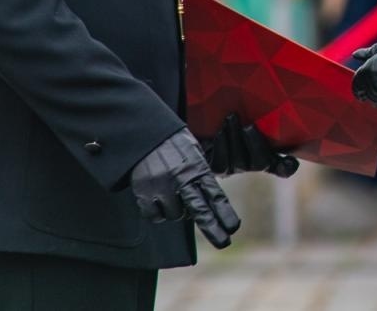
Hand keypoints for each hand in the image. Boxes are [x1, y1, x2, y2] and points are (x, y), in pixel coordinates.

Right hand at [129, 127, 241, 248]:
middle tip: (223, 242)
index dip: (224, 213)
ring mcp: (162, 186)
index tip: (233, 228)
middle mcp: (182, 179)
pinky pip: (154, 215)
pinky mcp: (144, 191)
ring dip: (177, 211)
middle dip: (213, 229)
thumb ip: (202, 175)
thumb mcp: (194, 154)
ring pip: (175, 215)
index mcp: (198, 169)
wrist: (146, 135)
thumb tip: (212, 201)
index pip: (215, 195)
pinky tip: (157, 198)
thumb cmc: (174, 145)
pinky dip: (157, 212)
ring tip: (173, 194)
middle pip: (200, 211)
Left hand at [201, 113, 298, 177]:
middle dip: (254, 143)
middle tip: (249, 126)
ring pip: (239, 163)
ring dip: (235, 139)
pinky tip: (220, 132)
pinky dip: (221, 146)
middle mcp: (251, 163)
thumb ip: (262, 111)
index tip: (290, 161)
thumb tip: (281, 91)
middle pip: (260, 163)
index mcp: (266, 150)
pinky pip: (221, 165)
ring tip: (231, 119)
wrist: (202, 119)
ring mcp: (234, 168)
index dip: (287, 166)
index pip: (283, 166)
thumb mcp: (247, 110)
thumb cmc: (231, 112)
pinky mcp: (216, 168)